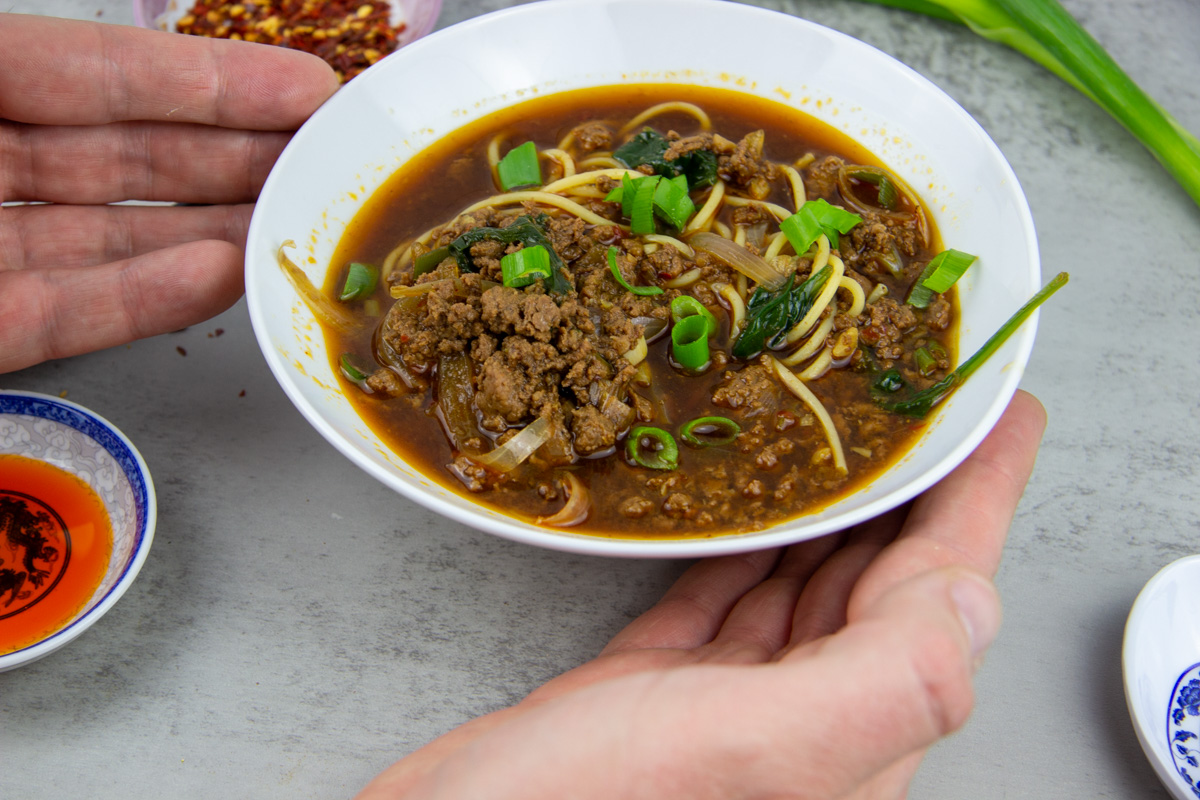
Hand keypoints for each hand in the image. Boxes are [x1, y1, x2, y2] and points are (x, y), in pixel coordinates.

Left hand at [0, 14, 338, 373]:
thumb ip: (31, 68)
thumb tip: (131, 73)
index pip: (94, 73)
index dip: (206, 80)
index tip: (305, 87)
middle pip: (119, 156)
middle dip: (233, 157)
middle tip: (325, 162)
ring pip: (106, 241)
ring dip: (211, 236)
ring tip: (299, 227)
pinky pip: (60, 316)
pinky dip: (142, 301)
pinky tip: (219, 280)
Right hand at [356, 391, 1046, 799]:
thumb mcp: (756, 747)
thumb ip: (885, 682)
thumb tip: (974, 598)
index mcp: (850, 738)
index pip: (942, 600)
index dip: (980, 500)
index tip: (998, 417)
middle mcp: (800, 727)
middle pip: (881, 588)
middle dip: (911, 495)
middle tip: (924, 410)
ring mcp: (722, 711)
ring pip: (802, 594)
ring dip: (834, 516)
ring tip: (850, 444)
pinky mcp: (651, 696)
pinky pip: (720, 607)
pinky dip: (743, 553)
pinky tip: (751, 516)